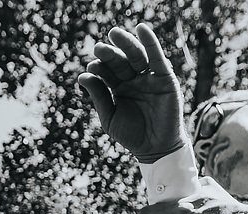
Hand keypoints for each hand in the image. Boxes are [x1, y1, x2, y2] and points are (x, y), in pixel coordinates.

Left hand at [78, 23, 185, 162]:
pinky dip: (151, 42)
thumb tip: (82, 76)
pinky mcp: (165, 78)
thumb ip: (98, 96)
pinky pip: (158, 58)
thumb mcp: (109, 117)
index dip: (99, 67)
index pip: (107, 71)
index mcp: (118, 87)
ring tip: (114, 34)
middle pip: (120, 61)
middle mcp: (133, 79)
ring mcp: (149, 77)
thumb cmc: (132, 135)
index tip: (91, 67)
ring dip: (126, 43)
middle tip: (99, 48)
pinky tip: (142, 29)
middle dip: (110, 53)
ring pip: (136, 56)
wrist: (155, 149)